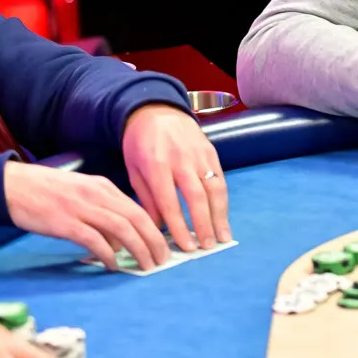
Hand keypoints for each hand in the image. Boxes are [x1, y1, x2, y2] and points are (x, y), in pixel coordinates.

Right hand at [4, 161, 168, 270]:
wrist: (12, 186)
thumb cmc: (46, 192)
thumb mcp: (81, 194)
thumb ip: (102, 213)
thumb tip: (120, 244)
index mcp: (103, 186)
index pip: (138, 209)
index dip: (155, 230)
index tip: (163, 247)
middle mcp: (96, 194)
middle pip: (136, 219)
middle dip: (154, 242)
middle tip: (162, 261)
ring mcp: (81, 208)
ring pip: (122, 229)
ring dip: (139, 250)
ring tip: (146, 266)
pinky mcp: (65, 222)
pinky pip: (95, 240)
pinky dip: (109, 254)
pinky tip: (114, 265)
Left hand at [122, 104, 231, 250]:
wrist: (155, 110)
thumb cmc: (140, 143)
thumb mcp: (133, 170)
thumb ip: (146, 199)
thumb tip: (158, 229)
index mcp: (156, 164)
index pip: (169, 201)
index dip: (179, 226)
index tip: (186, 247)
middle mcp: (180, 159)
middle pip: (196, 196)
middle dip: (203, 224)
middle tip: (207, 247)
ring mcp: (199, 154)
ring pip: (214, 188)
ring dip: (220, 215)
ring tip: (223, 237)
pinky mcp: (211, 151)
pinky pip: (220, 178)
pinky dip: (223, 200)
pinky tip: (223, 217)